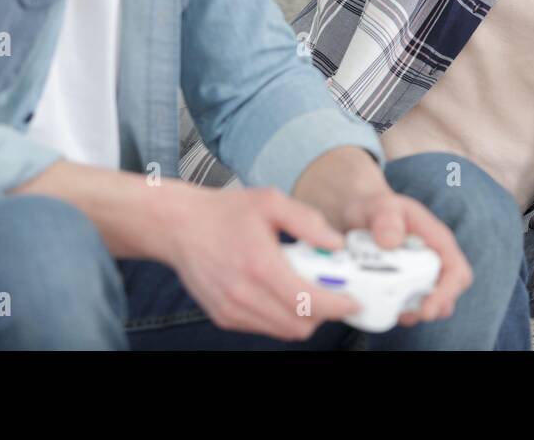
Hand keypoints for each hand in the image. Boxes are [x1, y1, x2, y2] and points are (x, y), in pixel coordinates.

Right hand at [163, 183, 360, 340]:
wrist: (178, 226)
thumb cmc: (225, 211)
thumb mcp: (271, 202)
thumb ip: (307, 221)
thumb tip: (335, 243)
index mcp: (260, 265)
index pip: (308, 302)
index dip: (338, 306)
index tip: (354, 300)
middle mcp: (244, 294)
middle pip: (300, 325)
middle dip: (325, 314)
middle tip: (336, 295)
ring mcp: (231, 310)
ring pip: (283, 331)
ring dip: (304, 318)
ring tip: (312, 292)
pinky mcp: (223, 316)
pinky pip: (264, 328)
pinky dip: (282, 318)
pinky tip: (285, 293)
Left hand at [337, 186, 473, 327]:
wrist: (361, 212)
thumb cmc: (378, 207)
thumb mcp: (381, 206)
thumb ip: (387, 220)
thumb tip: (391, 243)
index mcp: (438, 241)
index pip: (457, 272)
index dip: (447, 293)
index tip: (427, 309)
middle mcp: (434, 261)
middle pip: (448, 294)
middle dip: (432, 308)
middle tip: (407, 314)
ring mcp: (419, 275)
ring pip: (429, 304)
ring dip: (412, 312)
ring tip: (392, 311)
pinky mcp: (403, 285)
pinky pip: (407, 306)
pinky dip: (396, 311)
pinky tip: (380, 307)